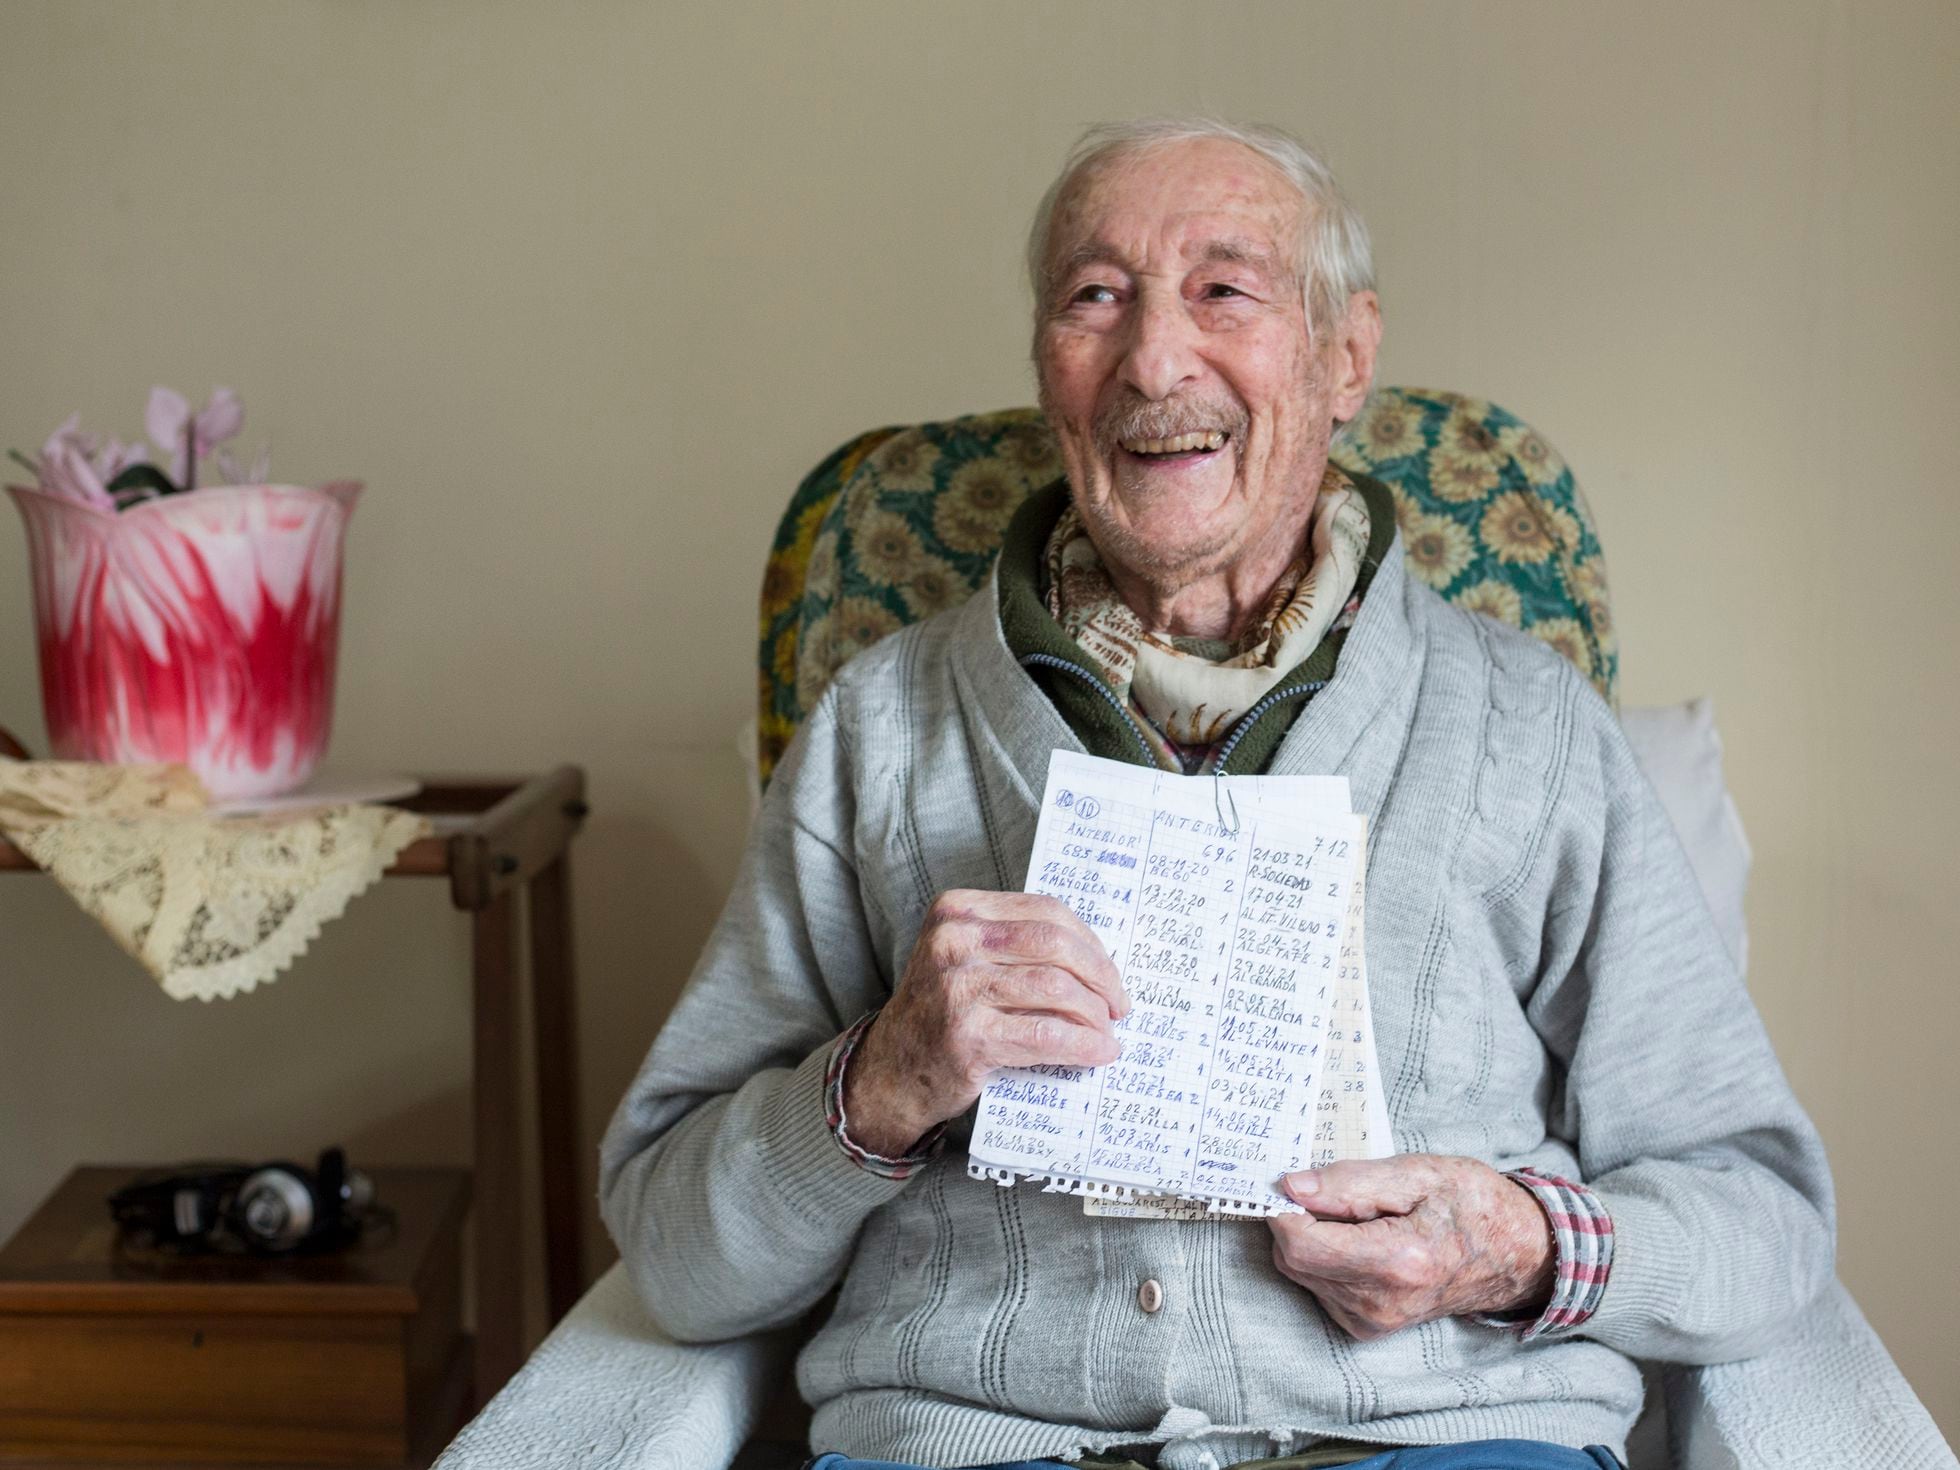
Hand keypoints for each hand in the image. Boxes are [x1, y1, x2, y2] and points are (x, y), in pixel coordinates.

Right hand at [842, 890, 1127, 1157]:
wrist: (891, 1071)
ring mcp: (957, 987)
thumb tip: (1097, 957)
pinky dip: (1083, 1044)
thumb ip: (1014, 944)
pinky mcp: (968, 1035)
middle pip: (1054, 944)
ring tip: (1108, 1030)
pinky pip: (1045, 1034)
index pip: (1044, 911)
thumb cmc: (942, 1012)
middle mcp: (953, 940)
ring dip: (1094, 1013)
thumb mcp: (964, 957)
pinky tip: (1099, 1052)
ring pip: (1055, 987)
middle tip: (1118, 1003)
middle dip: (1100, 975)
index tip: (1109, 970)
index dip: (1089, 942)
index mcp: (956, 910)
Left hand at [1267, 1155, 1554, 1340]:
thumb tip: (1291, 1186)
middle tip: (1334, 1191)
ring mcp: (1373, 1321)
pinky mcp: (1367, 1327)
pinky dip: (1325, 1258)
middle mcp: (1379, 1302)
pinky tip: (1360, 1240)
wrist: (1516, 1255)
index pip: (1301, 1244)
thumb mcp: (1418, 1174)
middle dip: (1298, 1219)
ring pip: (1300, 1273)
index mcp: (1396, 1262)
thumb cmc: (1473, 1205)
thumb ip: (1350, 1182)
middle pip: (1293, 1259)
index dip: (1285, 1207)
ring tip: (1358, 1216)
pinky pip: (1318, 1286)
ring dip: (1312, 1238)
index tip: (1298, 1180)